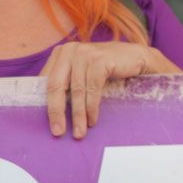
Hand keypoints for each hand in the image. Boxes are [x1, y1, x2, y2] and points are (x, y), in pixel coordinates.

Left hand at [39, 41, 173, 138]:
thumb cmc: (108, 70)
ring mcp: (84, 53)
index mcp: (61, 53)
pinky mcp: (99, 59)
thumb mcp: (83, 74)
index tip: (49, 124)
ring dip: (78, 115)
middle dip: (57, 112)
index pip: (47, 81)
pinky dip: (92, 107)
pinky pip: (92, 89)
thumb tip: (52, 112)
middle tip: (58, 132)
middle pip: (56, 85)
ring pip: (76, 90)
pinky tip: (93, 119)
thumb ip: (68, 84)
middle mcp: (69, 50)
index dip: (46, 104)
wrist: (137, 58)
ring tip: (80, 132)